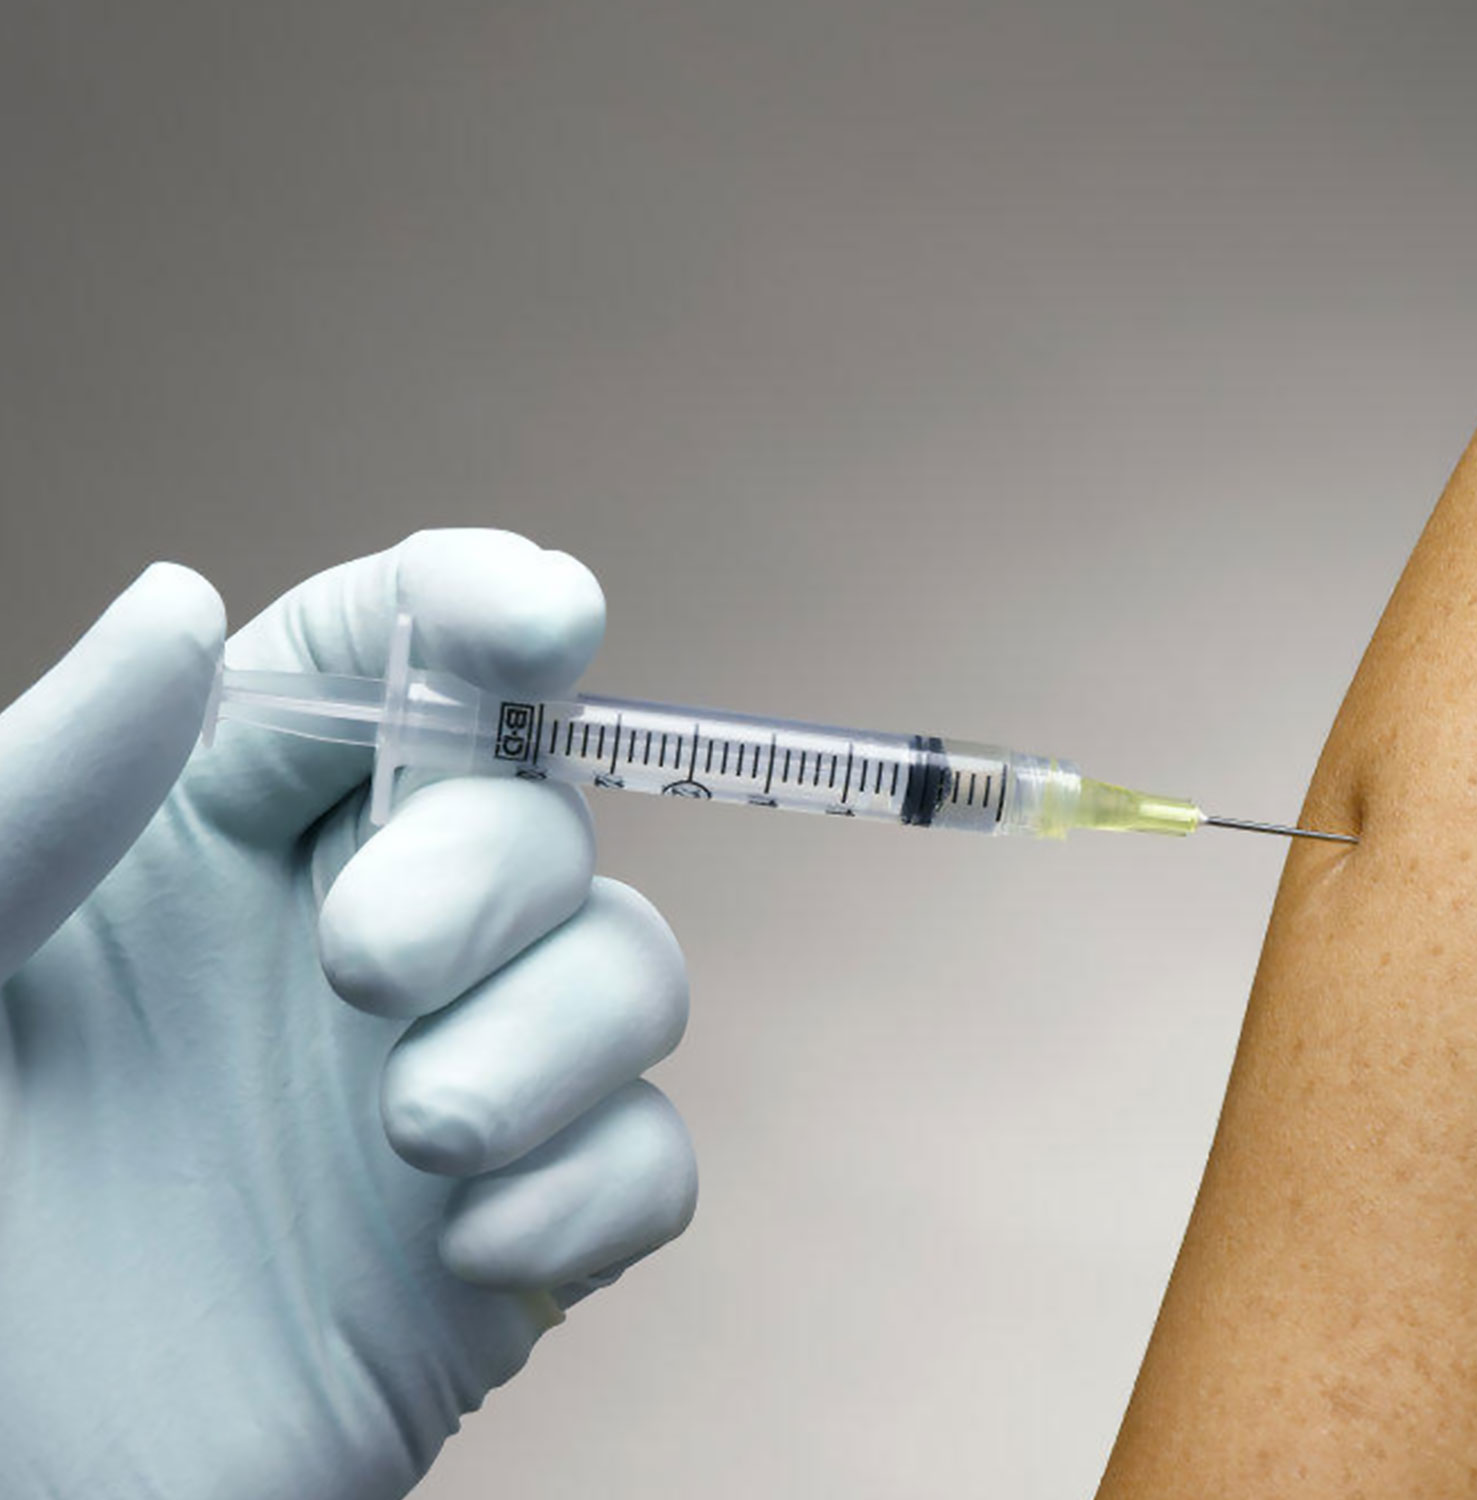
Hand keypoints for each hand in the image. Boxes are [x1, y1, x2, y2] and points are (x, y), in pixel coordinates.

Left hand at [0, 531, 695, 1499]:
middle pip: (536, 806)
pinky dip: (593, 1187)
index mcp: (210, 836)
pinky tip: (465, 1251)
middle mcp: (357, 936)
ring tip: (415, 1138)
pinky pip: (649, 1160)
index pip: (385, 658)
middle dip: (487, 871)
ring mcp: (450, 1083)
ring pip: (630, 968)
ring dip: (554, 1037)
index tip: (538, 624)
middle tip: (360, 971)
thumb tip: (185, 600)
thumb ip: (45, 787)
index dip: (483, 604)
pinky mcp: (512, 1237)